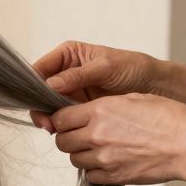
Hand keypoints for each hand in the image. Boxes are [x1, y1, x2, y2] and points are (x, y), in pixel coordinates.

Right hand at [29, 41, 170, 132]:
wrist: (153, 86)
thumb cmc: (132, 68)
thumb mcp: (105, 67)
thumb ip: (78, 75)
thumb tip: (51, 84)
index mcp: (67, 55)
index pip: (40, 69)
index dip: (32, 84)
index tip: (34, 100)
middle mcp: (63, 72)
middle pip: (38, 90)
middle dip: (39, 106)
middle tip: (45, 122)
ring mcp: (68, 90)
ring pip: (46, 104)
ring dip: (47, 117)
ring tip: (53, 128)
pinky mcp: (75, 106)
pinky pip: (60, 115)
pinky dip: (58, 123)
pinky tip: (61, 129)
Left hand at [51, 93, 185, 184]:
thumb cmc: (168, 119)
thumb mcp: (133, 99)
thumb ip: (103, 106)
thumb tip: (84, 113)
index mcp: (99, 112)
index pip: (60, 119)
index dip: (61, 121)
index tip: (67, 123)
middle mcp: (96, 135)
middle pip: (62, 141)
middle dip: (68, 139)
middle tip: (81, 137)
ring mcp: (103, 158)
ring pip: (74, 159)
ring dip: (82, 155)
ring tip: (100, 149)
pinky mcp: (113, 176)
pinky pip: (90, 175)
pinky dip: (95, 170)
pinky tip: (109, 162)